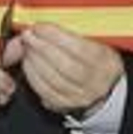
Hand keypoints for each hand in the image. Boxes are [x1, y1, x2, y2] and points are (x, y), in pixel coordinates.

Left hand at [0, 23, 122, 115]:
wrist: (105, 87)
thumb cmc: (97, 60)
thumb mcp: (97, 43)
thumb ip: (75, 34)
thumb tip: (46, 27)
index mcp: (106, 62)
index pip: (78, 48)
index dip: (54, 36)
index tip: (39, 27)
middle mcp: (96, 82)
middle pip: (64, 65)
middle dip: (40, 47)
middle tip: (28, 36)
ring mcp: (81, 96)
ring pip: (52, 80)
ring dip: (34, 61)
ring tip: (27, 48)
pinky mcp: (66, 106)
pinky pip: (45, 92)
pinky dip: (32, 77)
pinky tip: (28, 64)